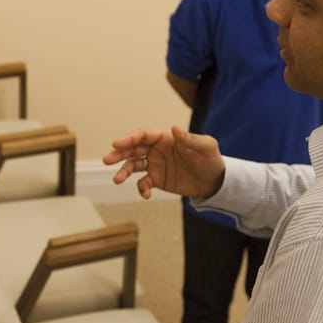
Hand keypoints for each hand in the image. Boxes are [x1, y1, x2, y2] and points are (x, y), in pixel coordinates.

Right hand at [102, 126, 225, 199]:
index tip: (117, 144)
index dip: (129, 139)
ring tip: (116, 179)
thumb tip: (174, 127)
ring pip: (133, 166)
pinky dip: (142, 189)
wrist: (215, 182)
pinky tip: (146, 195)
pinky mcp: (158, 180)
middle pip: (133, 149)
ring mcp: (156, 165)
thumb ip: (190, 138)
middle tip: (107, 160)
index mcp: (166, 138)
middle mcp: (157, 150)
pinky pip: (144, 183)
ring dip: (124, 171)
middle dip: (119, 154)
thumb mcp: (206, 147)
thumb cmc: (211, 160)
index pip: (143, 135)